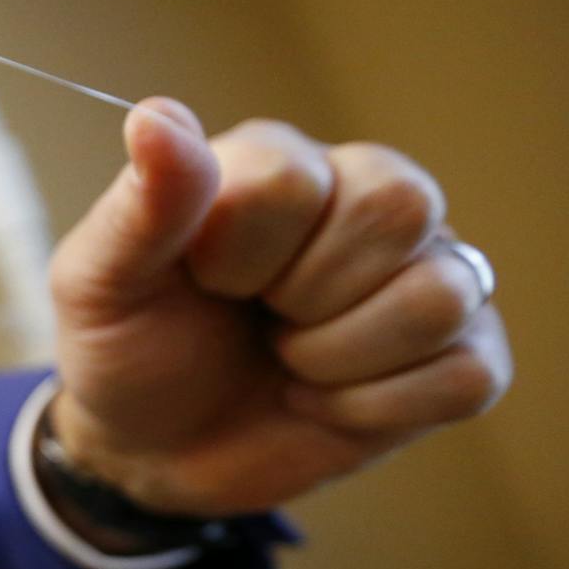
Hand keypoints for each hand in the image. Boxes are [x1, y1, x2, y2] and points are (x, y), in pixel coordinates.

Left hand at [44, 99, 511, 517]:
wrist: (152, 451)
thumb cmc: (126, 347)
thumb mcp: (101, 282)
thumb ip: (139, 204)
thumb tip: (155, 116)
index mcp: (275, 161)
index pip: (296, 179)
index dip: (241, 253)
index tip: (203, 281)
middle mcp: (363, 197)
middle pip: (401, 207)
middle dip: (306, 294)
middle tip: (257, 318)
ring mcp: (423, 273)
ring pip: (443, 293)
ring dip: (342, 356)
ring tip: (291, 359)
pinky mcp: (458, 354)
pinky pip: (467, 375)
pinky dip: (378, 408)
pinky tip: (326, 400)